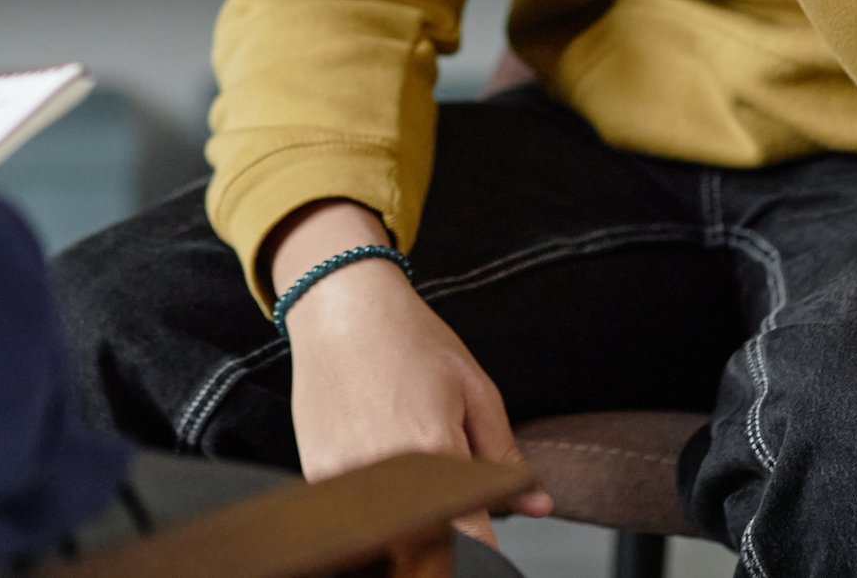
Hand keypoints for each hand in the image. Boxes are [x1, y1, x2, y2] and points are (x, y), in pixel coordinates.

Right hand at [270, 202, 553, 548]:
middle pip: (428, 539)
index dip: (485, 549)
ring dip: (405, 513)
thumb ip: (505, 455)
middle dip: (445, 525)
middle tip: (445, 489)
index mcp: (435, 450)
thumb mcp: (474, 389)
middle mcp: (386, 471)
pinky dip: (371, 497)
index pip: (471, 538)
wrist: (341, 306)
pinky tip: (374, 448)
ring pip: (389, 527)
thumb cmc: (409, 339)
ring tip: (404, 453)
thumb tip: (538, 504)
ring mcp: (345, 477)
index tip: (488, 546)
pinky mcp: (317, 474)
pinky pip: (354, 508)